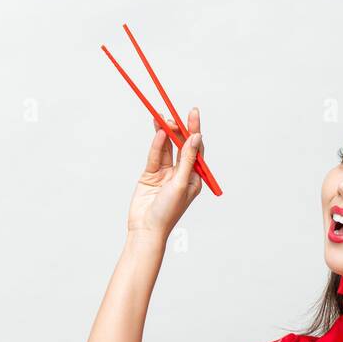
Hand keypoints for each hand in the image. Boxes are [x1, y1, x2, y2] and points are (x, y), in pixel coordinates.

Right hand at [126, 106, 205, 239]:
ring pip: (166, 148)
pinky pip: (155, 156)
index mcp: (195, 178)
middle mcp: (181, 174)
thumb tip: (196, 137)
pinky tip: (158, 132)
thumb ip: (188, 159)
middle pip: (181, 145)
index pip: (196, 149)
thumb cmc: (167, 212)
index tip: (192, 113)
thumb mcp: (180, 184)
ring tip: (161, 117)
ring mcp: (165, 174)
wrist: (146, 228)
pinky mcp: (151, 174)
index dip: (194, 130)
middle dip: (178, 129)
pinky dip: (156, 144)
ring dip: (165, 132)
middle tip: (172, 114)